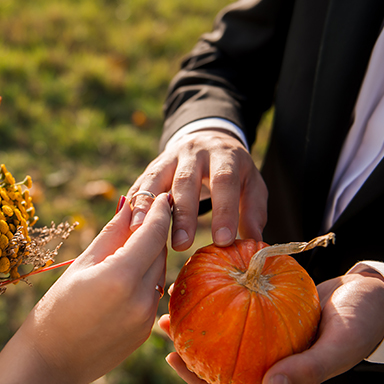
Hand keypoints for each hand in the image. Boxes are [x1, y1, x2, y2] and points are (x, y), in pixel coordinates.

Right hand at [19, 192, 172, 383]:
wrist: (51, 362)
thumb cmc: (56, 308)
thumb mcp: (82, 265)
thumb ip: (112, 234)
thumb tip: (131, 204)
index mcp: (122, 276)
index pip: (153, 233)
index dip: (159, 211)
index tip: (162, 196)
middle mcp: (142, 298)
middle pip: (159, 253)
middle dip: (153, 234)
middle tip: (145, 217)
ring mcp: (146, 318)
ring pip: (159, 275)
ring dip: (149, 259)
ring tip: (128, 252)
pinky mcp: (146, 332)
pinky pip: (153, 297)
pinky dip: (144, 284)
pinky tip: (122, 283)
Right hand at [128, 129, 266, 250]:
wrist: (208, 138)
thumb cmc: (234, 170)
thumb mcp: (252, 184)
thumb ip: (254, 212)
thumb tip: (256, 244)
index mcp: (225, 156)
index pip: (225, 181)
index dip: (224, 210)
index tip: (223, 241)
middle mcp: (195, 152)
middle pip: (187, 181)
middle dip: (184, 214)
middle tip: (181, 245)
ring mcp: (170, 157)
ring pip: (157, 179)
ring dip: (148, 206)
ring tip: (141, 231)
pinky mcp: (153, 166)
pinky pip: (141, 183)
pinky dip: (133, 203)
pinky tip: (126, 222)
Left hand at [159, 270, 383, 383]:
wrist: (378, 293)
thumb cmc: (362, 321)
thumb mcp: (339, 344)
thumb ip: (308, 368)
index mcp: (282, 378)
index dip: (200, 383)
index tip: (174, 359)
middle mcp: (270, 360)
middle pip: (220, 363)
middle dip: (189, 351)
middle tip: (161, 326)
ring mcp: (269, 337)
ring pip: (226, 333)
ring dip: (200, 321)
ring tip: (173, 302)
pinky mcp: (272, 312)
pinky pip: (239, 306)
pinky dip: (220, 294)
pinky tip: (202, 276)